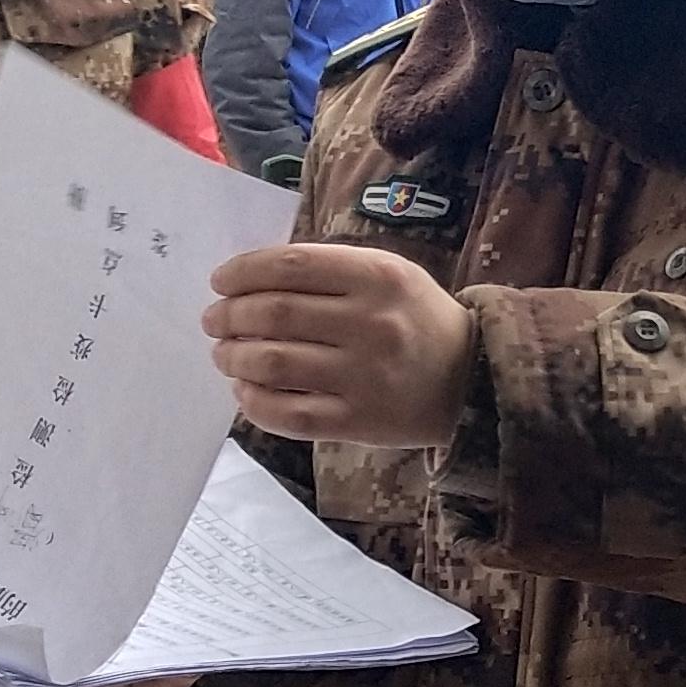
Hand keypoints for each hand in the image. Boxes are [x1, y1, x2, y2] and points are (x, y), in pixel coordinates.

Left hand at [207, 241, 476, 446]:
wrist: (471, 379)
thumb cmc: (415, 319)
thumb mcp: (389, 274)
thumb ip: (328, 271)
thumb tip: (248, 281)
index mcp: (378, 277)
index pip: (290, 266)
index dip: (243, 272)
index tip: (220, 282)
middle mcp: (372, 324)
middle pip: (275, 314)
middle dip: (229, 316)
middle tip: (214, 320)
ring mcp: (365, 376)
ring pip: (274, 364)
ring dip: (234, 357)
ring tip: (224, 354)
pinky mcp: (359, 421)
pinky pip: (290, 414)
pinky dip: (255, 402)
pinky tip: (245, 391)